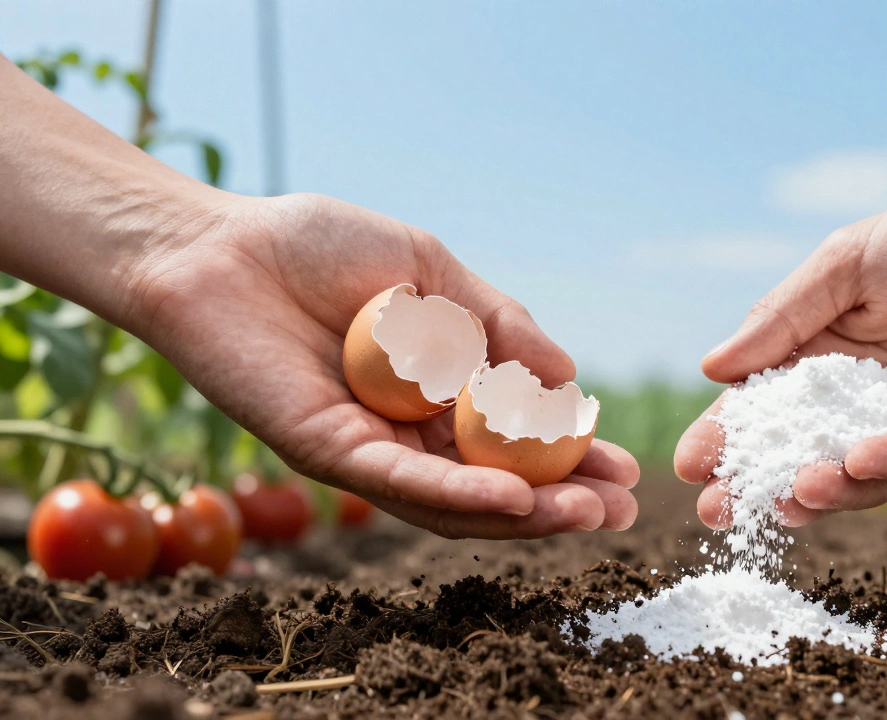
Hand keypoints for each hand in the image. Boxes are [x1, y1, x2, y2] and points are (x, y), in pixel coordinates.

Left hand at [125, 193, 638, 538]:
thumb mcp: (432, 271)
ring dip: (523, 513)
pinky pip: (398, 482)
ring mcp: (366, 449)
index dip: (572, 459)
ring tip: (586, 515)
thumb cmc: (318, 248)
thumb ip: (499, 321)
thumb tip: (572, 375)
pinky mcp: (325, 451)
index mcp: (435, 394)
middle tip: (622, 511)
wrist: (219, 245)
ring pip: (453, 499)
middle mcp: (404, 434)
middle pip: (493, 483)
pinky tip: (513, 498)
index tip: (626, 469)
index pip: (514, 441)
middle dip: (561, 502)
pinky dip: (458, 494)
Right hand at [674, 186, 886, 527]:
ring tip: (793, 492)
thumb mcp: (846, 262)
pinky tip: (856, 462)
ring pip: (856, 467)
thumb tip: (713, 367)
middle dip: (758, 483)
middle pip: (799, 448)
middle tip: (723, 511)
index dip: (725, 435)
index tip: (692, 464)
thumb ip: (783, 315)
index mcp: (819, 350)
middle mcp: (858, 393)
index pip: (761, 403)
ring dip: (822, 486)